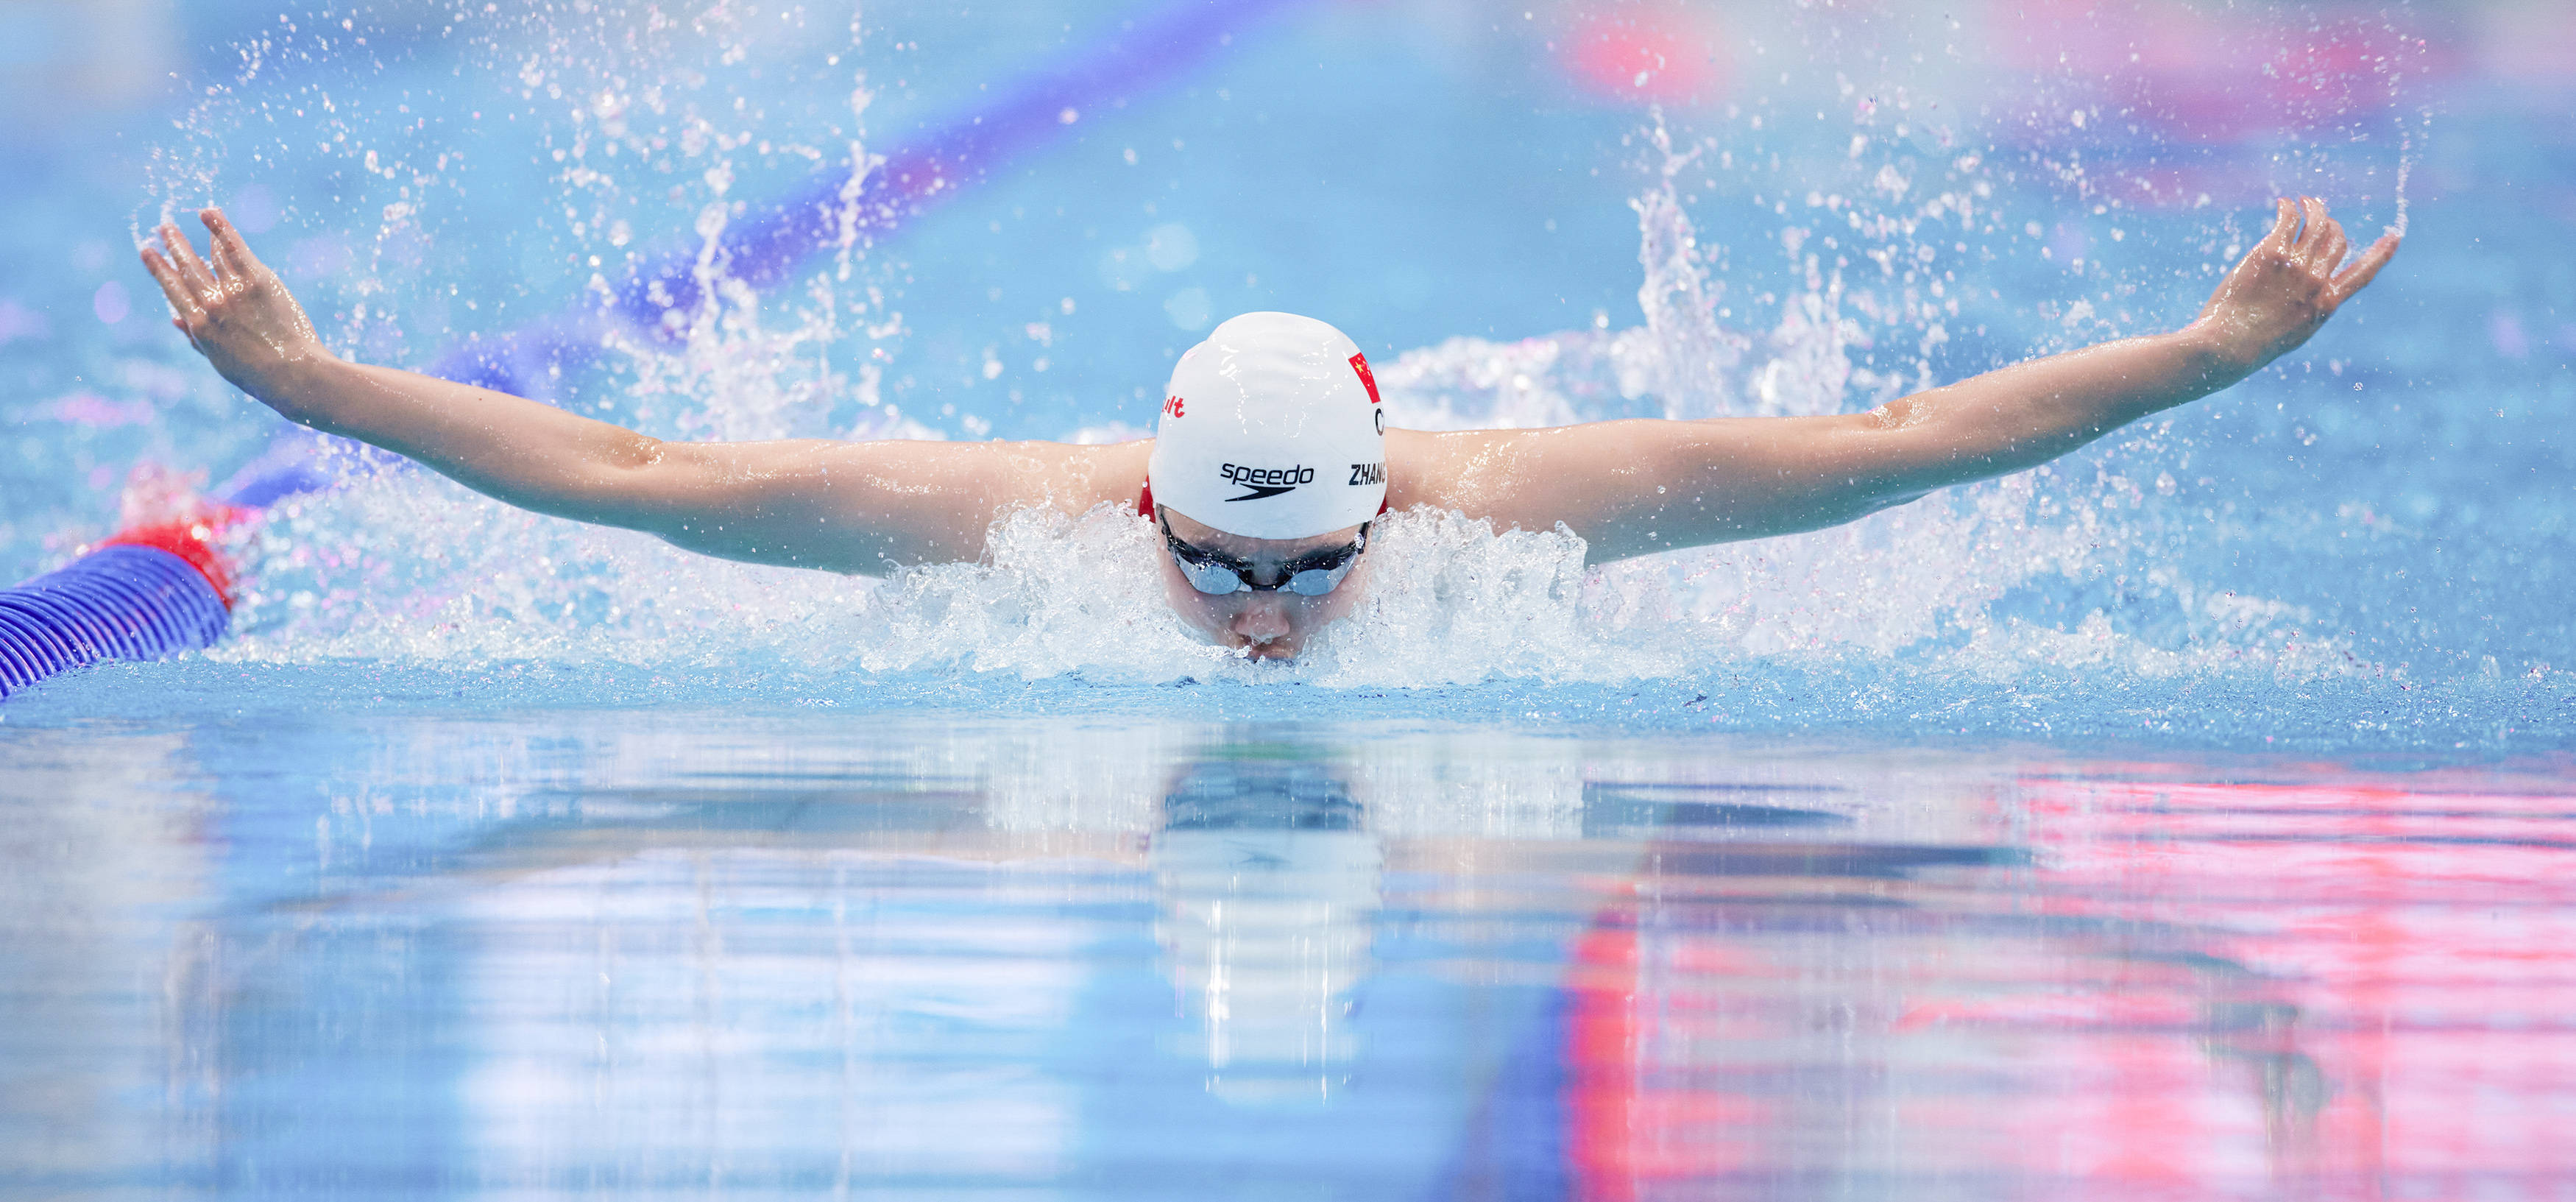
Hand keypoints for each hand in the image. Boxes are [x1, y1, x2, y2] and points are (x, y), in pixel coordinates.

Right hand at [140, 208, 331, 400]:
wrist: (294, 375)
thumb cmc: (259, 374)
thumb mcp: (219, 361)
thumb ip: (196, 338)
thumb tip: (174, 318)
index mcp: (198, 325)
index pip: (172, 289)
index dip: (158, 268)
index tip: (147, 252)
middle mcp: (211, 304)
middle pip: (187, 267)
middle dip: (173, 246)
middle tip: (164, 228)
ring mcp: (233, 290)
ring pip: (209, 254)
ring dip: (196, 235)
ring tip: (189, 218)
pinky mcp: (258, 280)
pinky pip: (234, 247)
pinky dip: (220, 228)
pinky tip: (209, 213)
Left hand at [2188, 197, 2397, 375]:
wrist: (2230, 344)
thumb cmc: (2254, 344)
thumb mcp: (2294, 331)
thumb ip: (2308, 308)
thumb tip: (2310, 289)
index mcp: (2328, 303)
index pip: (2363, 273)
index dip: (2381, 254)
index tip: (2395, 237)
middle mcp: (2317, 281)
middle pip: (2337, 241)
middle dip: (2332, 226)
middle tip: (2320, 218)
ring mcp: (2296, 265)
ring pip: (2317, 224)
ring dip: (2315, 208)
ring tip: (2305, 201)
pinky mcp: (2272, 253)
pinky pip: (2289, 219)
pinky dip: (2290, 208)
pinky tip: (2284, 204)